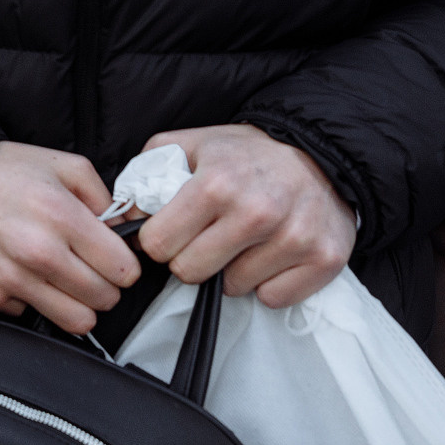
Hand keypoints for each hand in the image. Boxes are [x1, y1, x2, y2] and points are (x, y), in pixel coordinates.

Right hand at [0, 142, 138, 333]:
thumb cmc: (6, 172)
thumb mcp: (65, 165)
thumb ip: (105, 198)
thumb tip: (126, 232)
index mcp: (61, 215)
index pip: (124, 270)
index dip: (124, 264)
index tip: (112, 257)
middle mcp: (37, 251)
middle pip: (104, 299)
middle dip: (104, 285)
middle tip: (89, 268)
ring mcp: (11, 278)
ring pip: (77, 321)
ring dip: (77, 303)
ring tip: (65, 281)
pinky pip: (33, 314)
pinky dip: (35, 299)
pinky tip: (25, 273)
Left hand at [134, 124, 355, 306]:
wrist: (321, 152)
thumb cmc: (246, 153)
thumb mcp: (189, 146)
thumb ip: (146, 174)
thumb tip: (121, 217)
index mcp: (216, 183)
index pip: (157, 245)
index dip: (158, 241)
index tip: (170, 232)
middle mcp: (256, 212)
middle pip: (189, 272)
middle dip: (190, 258)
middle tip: (207, 238)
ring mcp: (294, 238)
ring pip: (232, 289)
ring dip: (231, 271)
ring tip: (244, 241)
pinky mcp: (323, 259)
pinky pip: (273, 297)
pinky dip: (267, 283)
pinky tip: (271, 255)